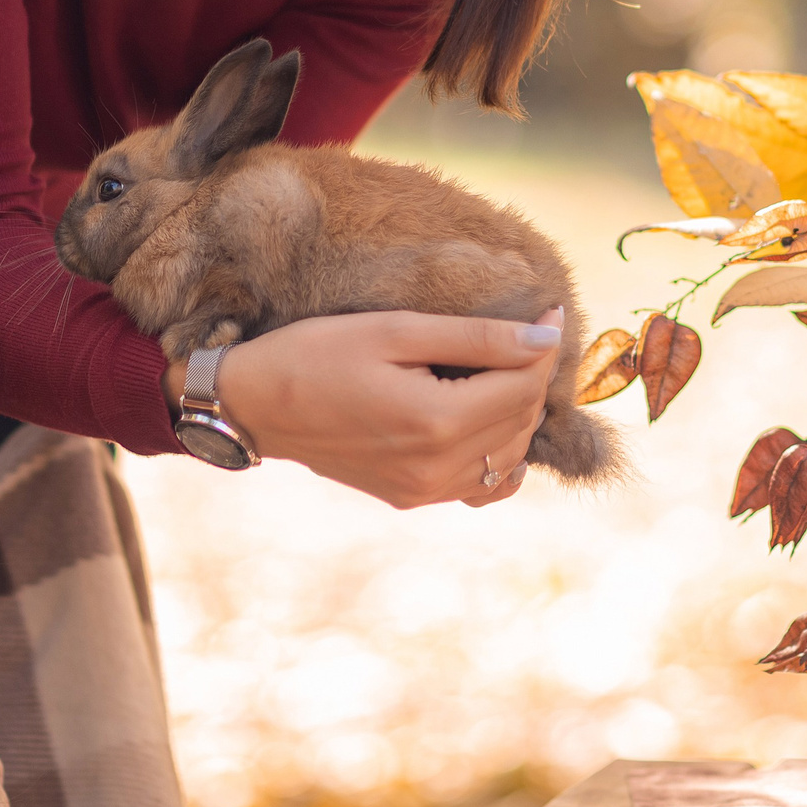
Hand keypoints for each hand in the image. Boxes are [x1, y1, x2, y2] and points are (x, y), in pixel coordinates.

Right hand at [193, 310, 559, 508]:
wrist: (255, 406)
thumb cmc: (317, 353)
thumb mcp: (396, 330)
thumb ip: (477, 336)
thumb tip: (546, 336)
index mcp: (437, 422)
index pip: (525, 384)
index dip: (544, 344)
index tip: (551, 308)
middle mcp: (438, 468)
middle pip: (523, 419)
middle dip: (533, 374)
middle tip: (524, 333)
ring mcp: (426, 490)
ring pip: (510, 454)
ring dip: (518, 411)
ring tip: (501, 369)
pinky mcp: (413, 497)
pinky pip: (483, 485)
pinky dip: (498, 454)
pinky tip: (484, 421)